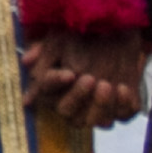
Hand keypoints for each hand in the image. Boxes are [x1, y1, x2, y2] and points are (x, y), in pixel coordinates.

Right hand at [25, 28, 148, 127]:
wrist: (118, 30)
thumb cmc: (83, 36)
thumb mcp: (62, 38)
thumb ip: (44, 51)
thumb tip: (26, 62)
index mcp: (55, 91)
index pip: (47, 93)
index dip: (56, 84)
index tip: (69, 73)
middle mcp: (75, 105)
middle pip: (70, 114)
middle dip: (78, 98)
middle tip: (90, 79)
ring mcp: (99, 108)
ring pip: (96, 122)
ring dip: (101, 106)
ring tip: (107, 85)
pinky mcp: (123, 107)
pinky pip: (124, 115)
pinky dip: (124, 105)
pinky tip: (124, 88)